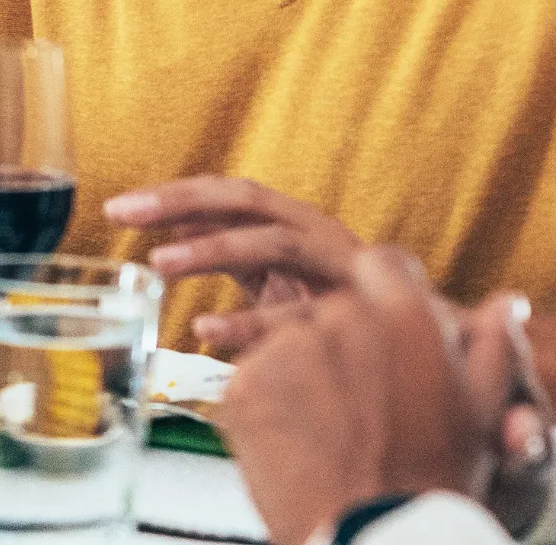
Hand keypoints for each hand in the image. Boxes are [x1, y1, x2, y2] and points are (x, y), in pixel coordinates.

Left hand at [104, 176, 364, 351]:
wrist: (437, 358)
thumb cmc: (348, 316)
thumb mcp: (283, 278)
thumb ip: (235, 253)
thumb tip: (177, 228)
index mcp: (299, 225)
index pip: (230, 196)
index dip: (174, 196)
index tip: (117, 208)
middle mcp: (321, 235)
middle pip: (247, 201)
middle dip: (182, 201)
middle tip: (120, 212)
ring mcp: (342, 268)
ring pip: (273, 244)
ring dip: (214, 248)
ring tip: (159, 262)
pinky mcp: (360, 312)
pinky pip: (298, 313)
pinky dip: (250, 322)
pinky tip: (205, 331)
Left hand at [225, 247, 505, 544]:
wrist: (375, 537)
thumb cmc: (431, 478)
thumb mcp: (480, 408)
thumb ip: (492, 346)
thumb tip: (505, 305)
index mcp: (403, 312)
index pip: (382, 266)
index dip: (381, 295)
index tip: (378, 327)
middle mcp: (341, 316)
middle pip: (327, 308)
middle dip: (337, 346)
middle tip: (355, 405)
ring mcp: (286, 348)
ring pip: (285, 343)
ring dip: (300, 377)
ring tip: (328, 431)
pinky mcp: (243, 384)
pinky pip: (249, 379)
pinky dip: (266, 406)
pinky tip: (296, 442)